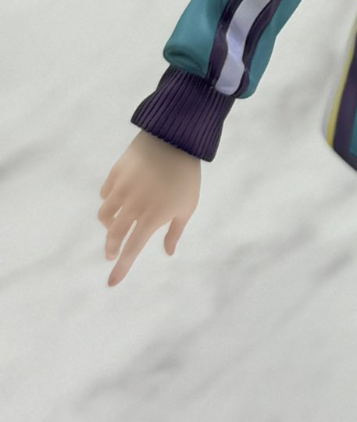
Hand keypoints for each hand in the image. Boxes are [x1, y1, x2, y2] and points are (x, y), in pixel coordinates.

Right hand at [98, 130, 200, 286]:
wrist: (176, 138)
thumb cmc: (186, 176)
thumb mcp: (188, 206)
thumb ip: (175, 231)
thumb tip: (169, 253)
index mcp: (152, 217)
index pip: (132, 249)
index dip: (121, 268)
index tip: (112, 283)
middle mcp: (133, 206)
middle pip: (113, 236)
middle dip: (111, 249)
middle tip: (112, 253)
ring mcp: (122, 189)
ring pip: (104, 215)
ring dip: (107, 225)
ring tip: (115, 225)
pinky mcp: (115, 173)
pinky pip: (105, 193)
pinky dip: (109, 200)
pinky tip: (116, 200)